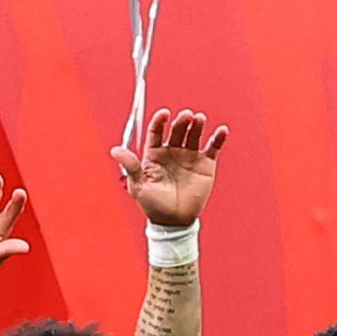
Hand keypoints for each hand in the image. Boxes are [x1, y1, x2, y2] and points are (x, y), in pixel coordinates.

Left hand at [113, 109, 229, 231]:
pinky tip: (222, 130)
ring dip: (197, 125)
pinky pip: (213, 147)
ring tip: (199, 119)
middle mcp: (172, 152)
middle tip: (185, 116)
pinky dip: (218, 138)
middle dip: (181, 122)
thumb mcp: (138, 185)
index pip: (156, 132)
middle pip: (177, 130)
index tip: (164, 114)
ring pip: (194, 135)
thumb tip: (115, 150)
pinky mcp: (205, 163)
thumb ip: (130, 166)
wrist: (174, 221)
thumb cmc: (153, 204)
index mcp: (154, 154)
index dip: (159, 121)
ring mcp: (189, 156)